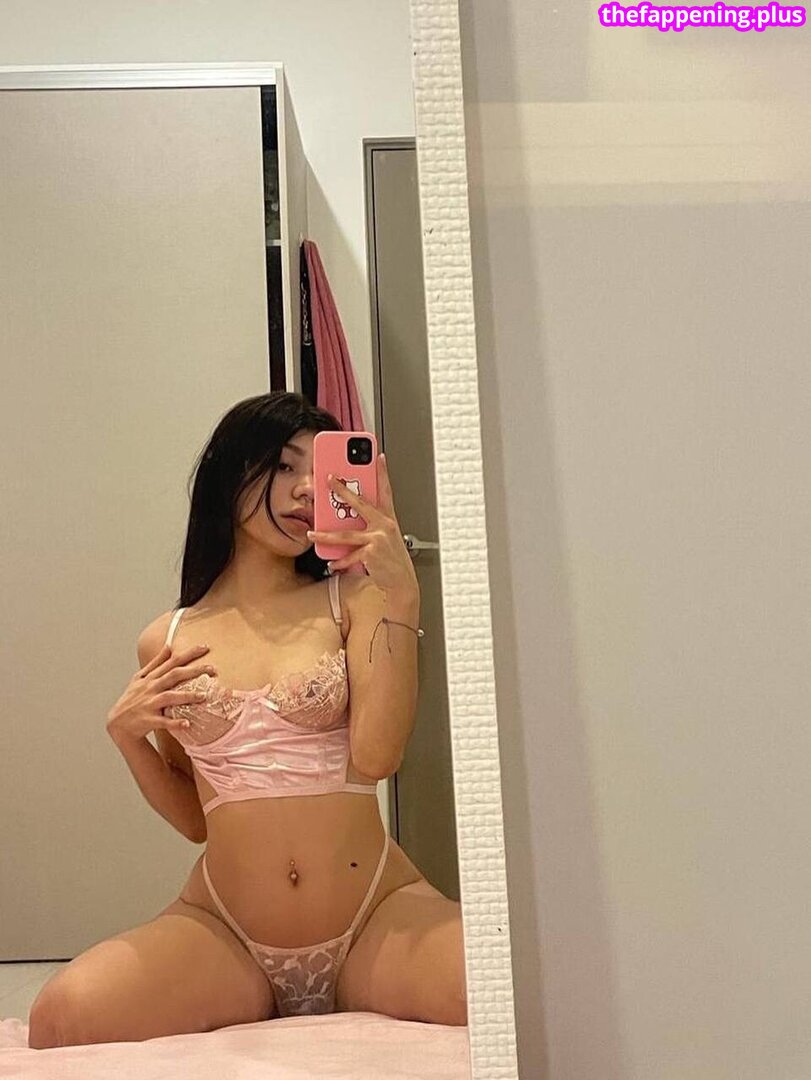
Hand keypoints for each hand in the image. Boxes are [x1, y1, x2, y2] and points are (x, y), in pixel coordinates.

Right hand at [106, 644, 216, 742]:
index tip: (205, 647)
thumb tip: (168, 645)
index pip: (171, 661)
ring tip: (203, 696)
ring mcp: (148, 704)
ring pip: (168, 697)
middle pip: (173, 676)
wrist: (117, 724)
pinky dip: (174, 723)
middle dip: (193, 671)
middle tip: (213, 669)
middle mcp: (150, 688)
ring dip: (186, 696)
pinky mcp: (147, 720)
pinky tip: (187, 724)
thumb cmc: (132, 699)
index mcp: (150, 677)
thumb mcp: (140, 678)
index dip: (188, 654)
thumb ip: (156, 662)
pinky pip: (163, 722)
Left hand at [307, 453, 418, 594]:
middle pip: (360, 503)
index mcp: (388, 519)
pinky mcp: (372, 552)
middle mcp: (384, 525)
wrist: (402, 583)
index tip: (380, 457)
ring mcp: (378, 538)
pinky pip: (350, 556)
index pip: (386, 491)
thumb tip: (344, 522)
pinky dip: (339, 562)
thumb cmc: (392, 561)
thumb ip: (369, 527)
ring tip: (312, 535)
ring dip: (325, 535)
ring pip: (345, 534)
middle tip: (329, 479)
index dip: (383, 473)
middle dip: (342, 490)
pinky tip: (331, 563)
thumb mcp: (385, 539)